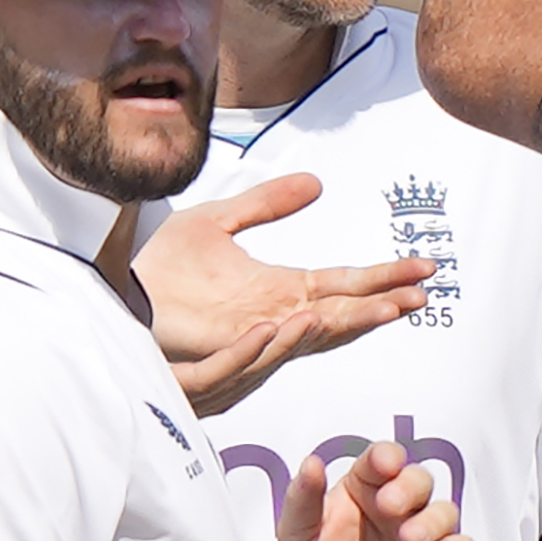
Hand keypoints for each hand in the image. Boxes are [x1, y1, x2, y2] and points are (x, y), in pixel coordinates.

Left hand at [139, 173, 427, 414]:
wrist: (119, 296)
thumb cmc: (164, 270)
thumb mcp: (218, 222)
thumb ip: (266, 205)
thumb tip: (316, 183)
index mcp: (280, 290)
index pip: (343, 284)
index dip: (382, 278)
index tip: (421, 270)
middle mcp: (274, 319)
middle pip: (339, 315)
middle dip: (380, 304)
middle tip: (419, 295)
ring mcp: (248, 341)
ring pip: (304, 340)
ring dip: (342, 323)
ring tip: (381, 309)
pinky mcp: (215, 357)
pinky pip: (247, 355)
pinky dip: (272, 342)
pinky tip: (295, 320)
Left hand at [267, 438, 474, 540]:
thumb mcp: (296, 537)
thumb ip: (302, 499)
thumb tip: (312, 462)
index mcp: (364, 491)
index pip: (383, 460)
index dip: (387, 457)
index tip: (383, 464)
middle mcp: (398, 509)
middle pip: (419, 479)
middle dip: (410, 486)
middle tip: (390, 505)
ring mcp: (422, 539)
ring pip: (445, 511)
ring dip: (433, 519)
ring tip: (410, 539)